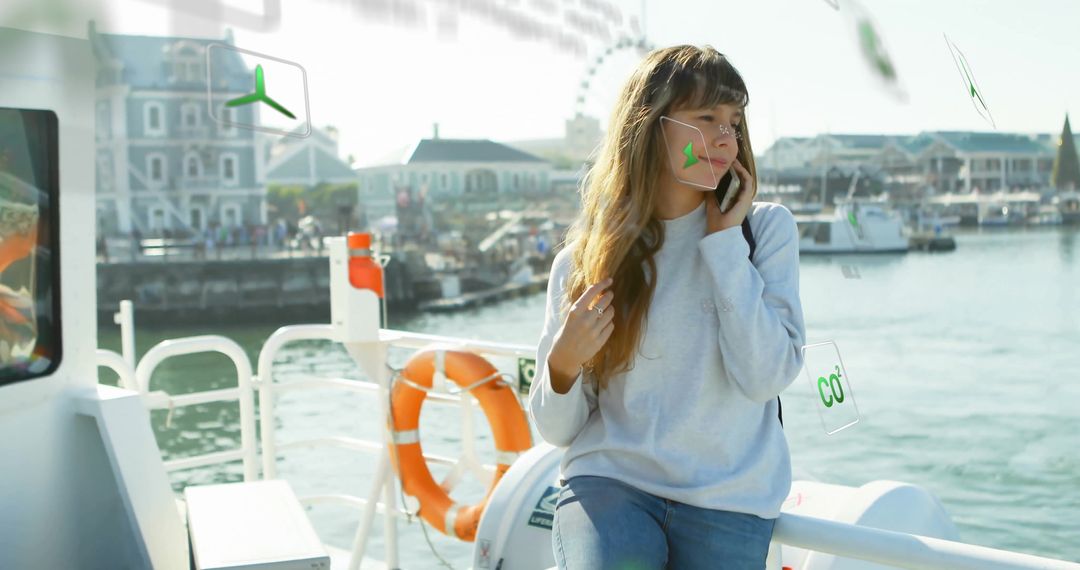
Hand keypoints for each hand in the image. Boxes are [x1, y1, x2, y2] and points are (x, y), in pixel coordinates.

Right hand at [548, 277, 614, 391]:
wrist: (565, 355)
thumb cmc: (566, 332)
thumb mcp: (571, 317)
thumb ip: (583, 307)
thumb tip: (599, 294)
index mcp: (575, 311)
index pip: (592, 292)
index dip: (603, 284)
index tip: (609, 280)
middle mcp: (585, 320)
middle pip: (605, 301)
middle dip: (609, 296)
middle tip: (609, 295)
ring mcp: (594, 331)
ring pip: (610, 313)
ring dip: (610, 309)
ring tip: (605, 311)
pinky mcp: (600, 341)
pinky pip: (611, 326)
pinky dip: (609, 323)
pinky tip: (603, 324)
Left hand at [705, 159, 756, 234]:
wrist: (720, 232)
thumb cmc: (716, 220)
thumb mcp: (712, 202)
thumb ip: (712, 192)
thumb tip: (707, 180)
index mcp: (735, 199)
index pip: (736, 182)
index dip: (732, 172)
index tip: (725, 163)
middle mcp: (742, 197)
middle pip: (742, 178)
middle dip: (737, 167)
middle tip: (729, 158)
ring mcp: (745, 198)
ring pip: (746, 178)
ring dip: (741, 168)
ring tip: (733, 159)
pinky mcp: (747, 198)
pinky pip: (748, 181)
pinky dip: (743, 173)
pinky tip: (736, 166)